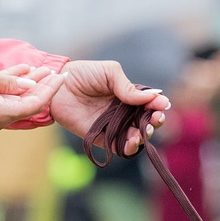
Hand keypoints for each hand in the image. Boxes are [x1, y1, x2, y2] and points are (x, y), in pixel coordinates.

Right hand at [0, 63, 61, 134]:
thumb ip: (10, 81)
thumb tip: (28, 85)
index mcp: (4, 115)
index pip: (36, 104)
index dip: (51, 90)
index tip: (62, 77)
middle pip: (27, 103)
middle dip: (41, 86)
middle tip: (54, 72)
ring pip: (14, 100)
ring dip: (25, 85)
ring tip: (40, 70)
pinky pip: (1, 99)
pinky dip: (10, 88)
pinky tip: (21, 72)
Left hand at [52, 59, 170, 155]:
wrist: (57, 86)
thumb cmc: (83, 74)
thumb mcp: (108, 72)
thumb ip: (128, 86)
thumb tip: (151, 97)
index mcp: (128, 95)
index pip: (149, 103)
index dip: (158, 105)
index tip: (162, 105)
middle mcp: (124, 112)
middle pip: (147, 122)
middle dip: (156, 121)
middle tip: (156, 118)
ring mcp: (113, 126)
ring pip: (136, 136)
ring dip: (144, 136)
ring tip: (144, 132)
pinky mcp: (101, 138)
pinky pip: (118, 147)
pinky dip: (128, 148)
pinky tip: (132, 143)